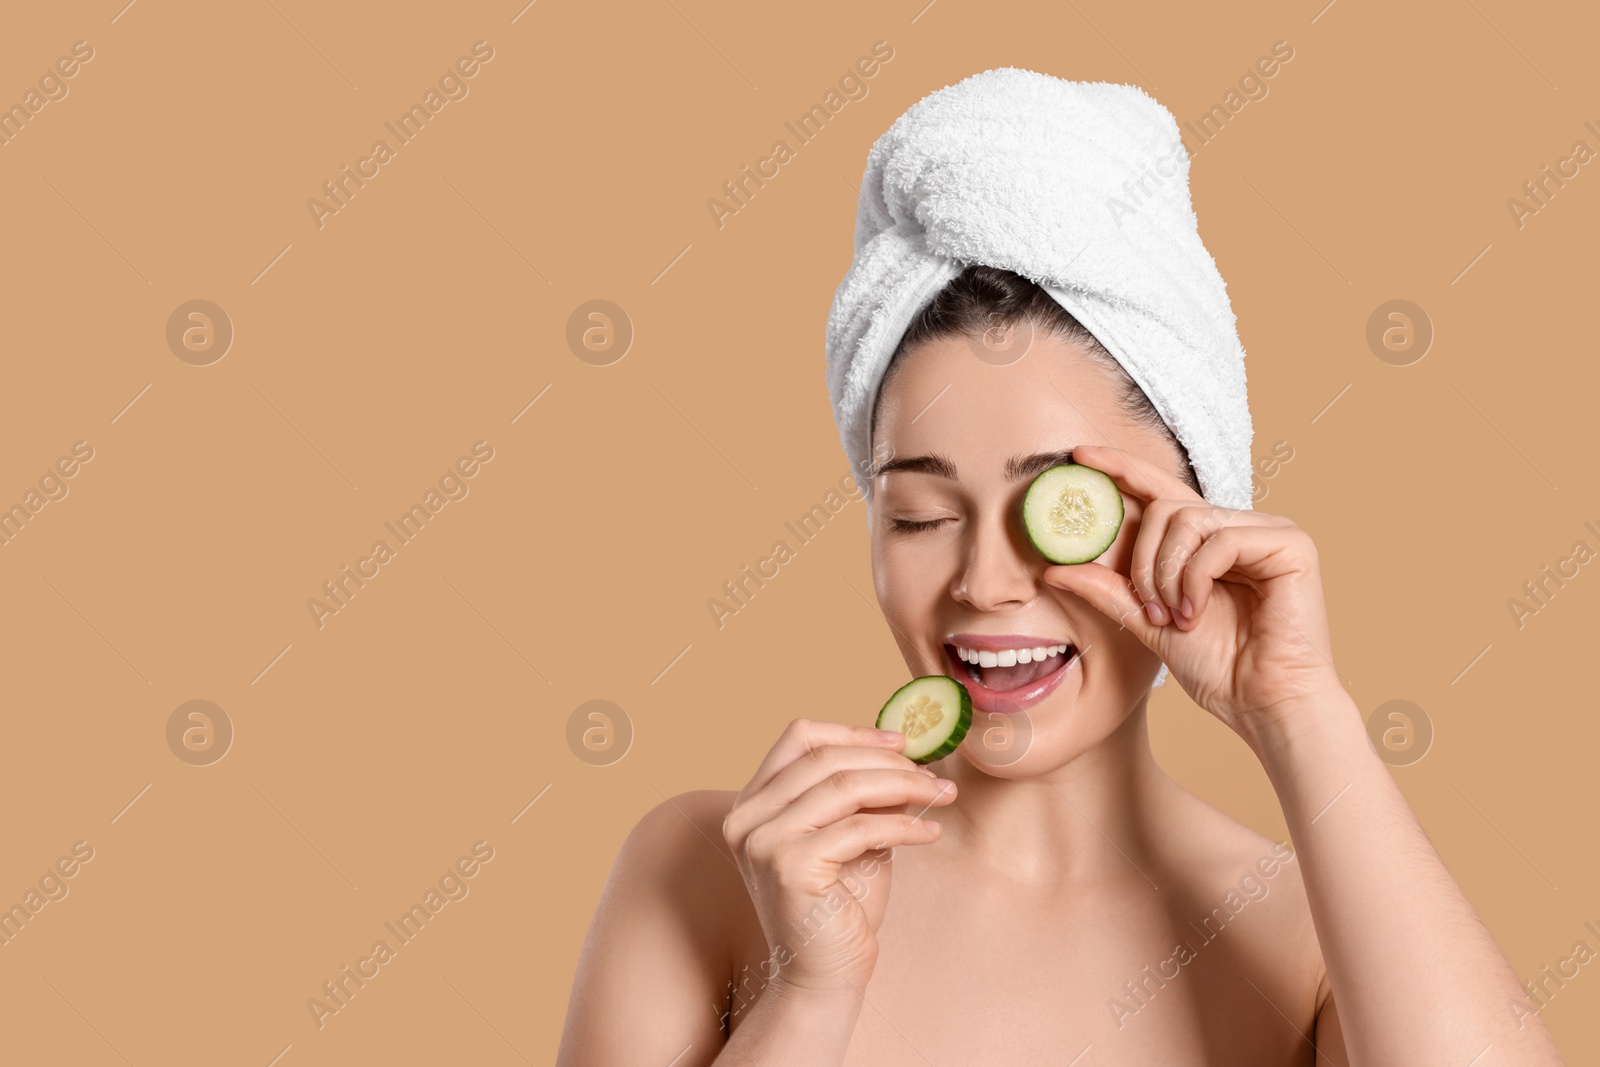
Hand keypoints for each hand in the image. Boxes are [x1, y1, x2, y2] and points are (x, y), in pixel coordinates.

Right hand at [721, 719, 956, 994]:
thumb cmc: (839, 907)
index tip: (900, 742)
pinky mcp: (789, 866)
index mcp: (754, 803)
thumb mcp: (850, 835)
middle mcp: (747, 817)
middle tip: (931, 774)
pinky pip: (859, 828)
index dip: (852, 732)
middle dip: (887, 761)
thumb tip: (903, 754)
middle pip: (825, 758)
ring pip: (845, 786)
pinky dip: (903, 825)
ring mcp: (763, 841)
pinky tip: (930, 831)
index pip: (798, 738)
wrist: (825, 975)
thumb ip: (861, 795)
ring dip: (903, 786)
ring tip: (939, 794)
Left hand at [1039, 443, 1343, 741]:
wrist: (1264, 704)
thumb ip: (1109, 591)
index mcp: (1208, 542)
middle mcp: (1238, 528)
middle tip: (1149, 607)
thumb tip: (1054, 568)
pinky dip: (1196, 579)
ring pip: (1189, 519)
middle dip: (1143, 559)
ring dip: (1167, 574)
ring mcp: (1267, 531)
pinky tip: (1197, 613)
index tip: (1080, 457)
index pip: (1160, 492)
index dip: (1121, 469)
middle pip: (1166, 506)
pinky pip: (1220, 540)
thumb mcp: (1150, 623)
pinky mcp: (1291, 543)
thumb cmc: (1219, 668)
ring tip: (1176, 616)